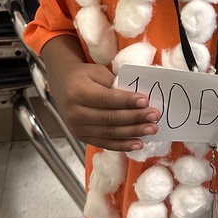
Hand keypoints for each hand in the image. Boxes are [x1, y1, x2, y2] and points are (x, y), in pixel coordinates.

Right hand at [42, 36, 159, 151]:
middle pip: (109, 118)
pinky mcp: (82, 137)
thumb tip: (138, 99)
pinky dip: (123, 145)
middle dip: (135, 118)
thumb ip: (114, 84)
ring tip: (151, 129)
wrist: (63, 85)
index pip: (106, 99)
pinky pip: (105, 143)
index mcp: (78, 92)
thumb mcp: (97, 72)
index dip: (126, 101)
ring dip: (133, 132)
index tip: (145, 101)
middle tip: (154, 116)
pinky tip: (138, 143)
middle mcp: (75, 113)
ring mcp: (77, 128)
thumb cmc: (84, 76)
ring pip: (109, 133)